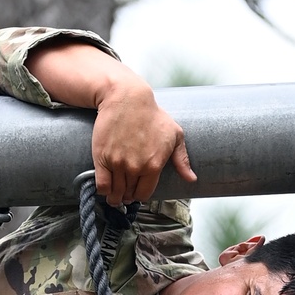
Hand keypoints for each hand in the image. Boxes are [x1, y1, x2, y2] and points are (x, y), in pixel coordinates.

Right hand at [25, 40, 196, 205]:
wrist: (127, 99)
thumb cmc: (152, 115)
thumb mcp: (174, 134)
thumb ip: (182, 160)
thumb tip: (192, 179)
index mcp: (154, 165)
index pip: (144, 194)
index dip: (140, 194)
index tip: (136, 190)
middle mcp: (136, 167)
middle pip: (129, 195)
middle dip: (127, 195)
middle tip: (125, 190)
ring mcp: (118, 163)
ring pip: (115, 193)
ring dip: (115, 196)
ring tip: (115, 193)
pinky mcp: (102, 159)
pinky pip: (102, 185)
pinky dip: (104, 190)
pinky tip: (106, 187)